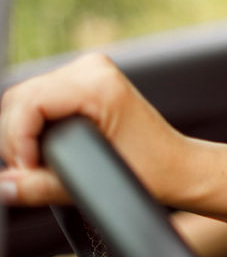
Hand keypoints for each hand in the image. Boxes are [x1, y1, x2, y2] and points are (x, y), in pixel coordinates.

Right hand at [0, 53, 190, 205]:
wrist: (179, 166)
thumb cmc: (153, 171)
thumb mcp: (95, 183)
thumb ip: (42, 186)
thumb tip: (6, 185)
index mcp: (99, 85)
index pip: (28, 103)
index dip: (17, 139)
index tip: (28, 167)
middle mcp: (92, 70)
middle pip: (19, 99)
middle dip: (14, 139)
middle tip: (29, 171)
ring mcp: (87, 73)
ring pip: (23, 99)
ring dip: (20, 133)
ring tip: (36, 164)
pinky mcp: (82, 83)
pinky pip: (37, 100)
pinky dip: (31, 126)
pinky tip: (42, 149)